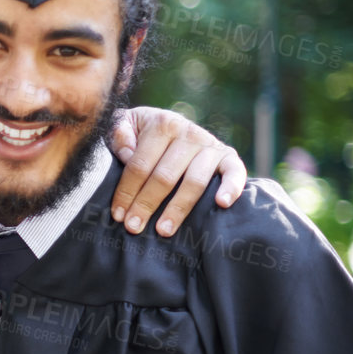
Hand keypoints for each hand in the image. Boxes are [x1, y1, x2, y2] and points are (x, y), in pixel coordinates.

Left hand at [107, 107, 246, 235]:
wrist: (171, 123)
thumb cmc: (141, 131)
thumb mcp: (125, 124)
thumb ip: (119, 134)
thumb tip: (127, 154)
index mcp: (162, 125)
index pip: (139, 165)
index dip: (126, 191)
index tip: (117, 214)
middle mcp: (189, 133)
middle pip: (164, 177)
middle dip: (146, 205)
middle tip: (133, 227)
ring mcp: (210, 145)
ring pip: (193, 182)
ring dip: (177, 209)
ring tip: (163, 230)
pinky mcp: (229, 157)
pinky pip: (235, 172)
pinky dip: (231, 187)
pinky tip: (222, 204)